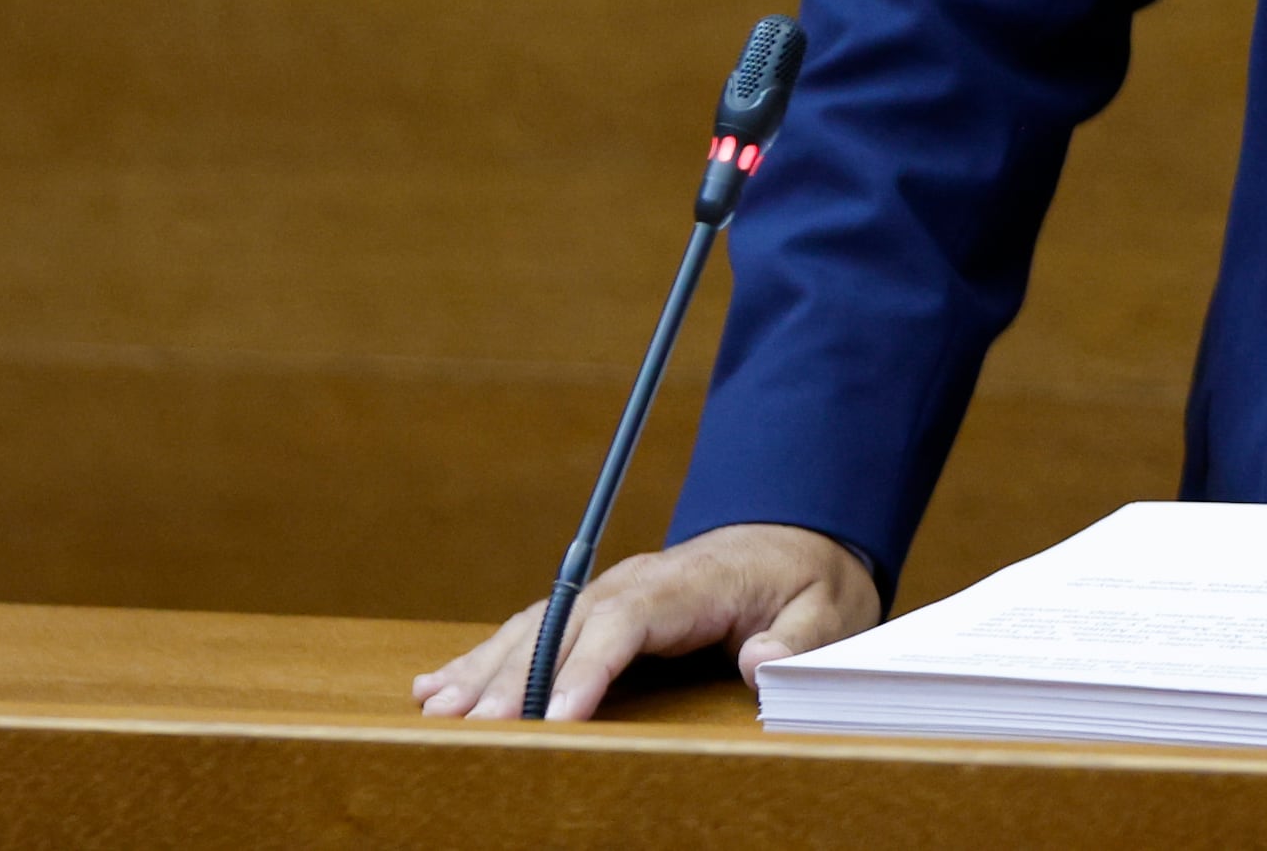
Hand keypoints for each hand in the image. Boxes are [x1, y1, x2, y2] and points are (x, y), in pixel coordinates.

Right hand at [411, 523, 878, 721]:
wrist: (798, 537)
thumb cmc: (810, 580)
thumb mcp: (830, 608)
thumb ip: (799, 639)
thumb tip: (757, 662)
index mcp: (691, 582)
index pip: (628, 619)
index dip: (588, 665)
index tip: (558, 713)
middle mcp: (638, 581)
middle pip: (566, 627)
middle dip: (517, 677)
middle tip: (473, 728)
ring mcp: (613, 591)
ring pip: (536, 628)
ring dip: (484, 668)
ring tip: (436, 708)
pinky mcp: (599, 608)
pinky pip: (533, 630)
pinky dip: (484, 658)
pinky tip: (437, 685)